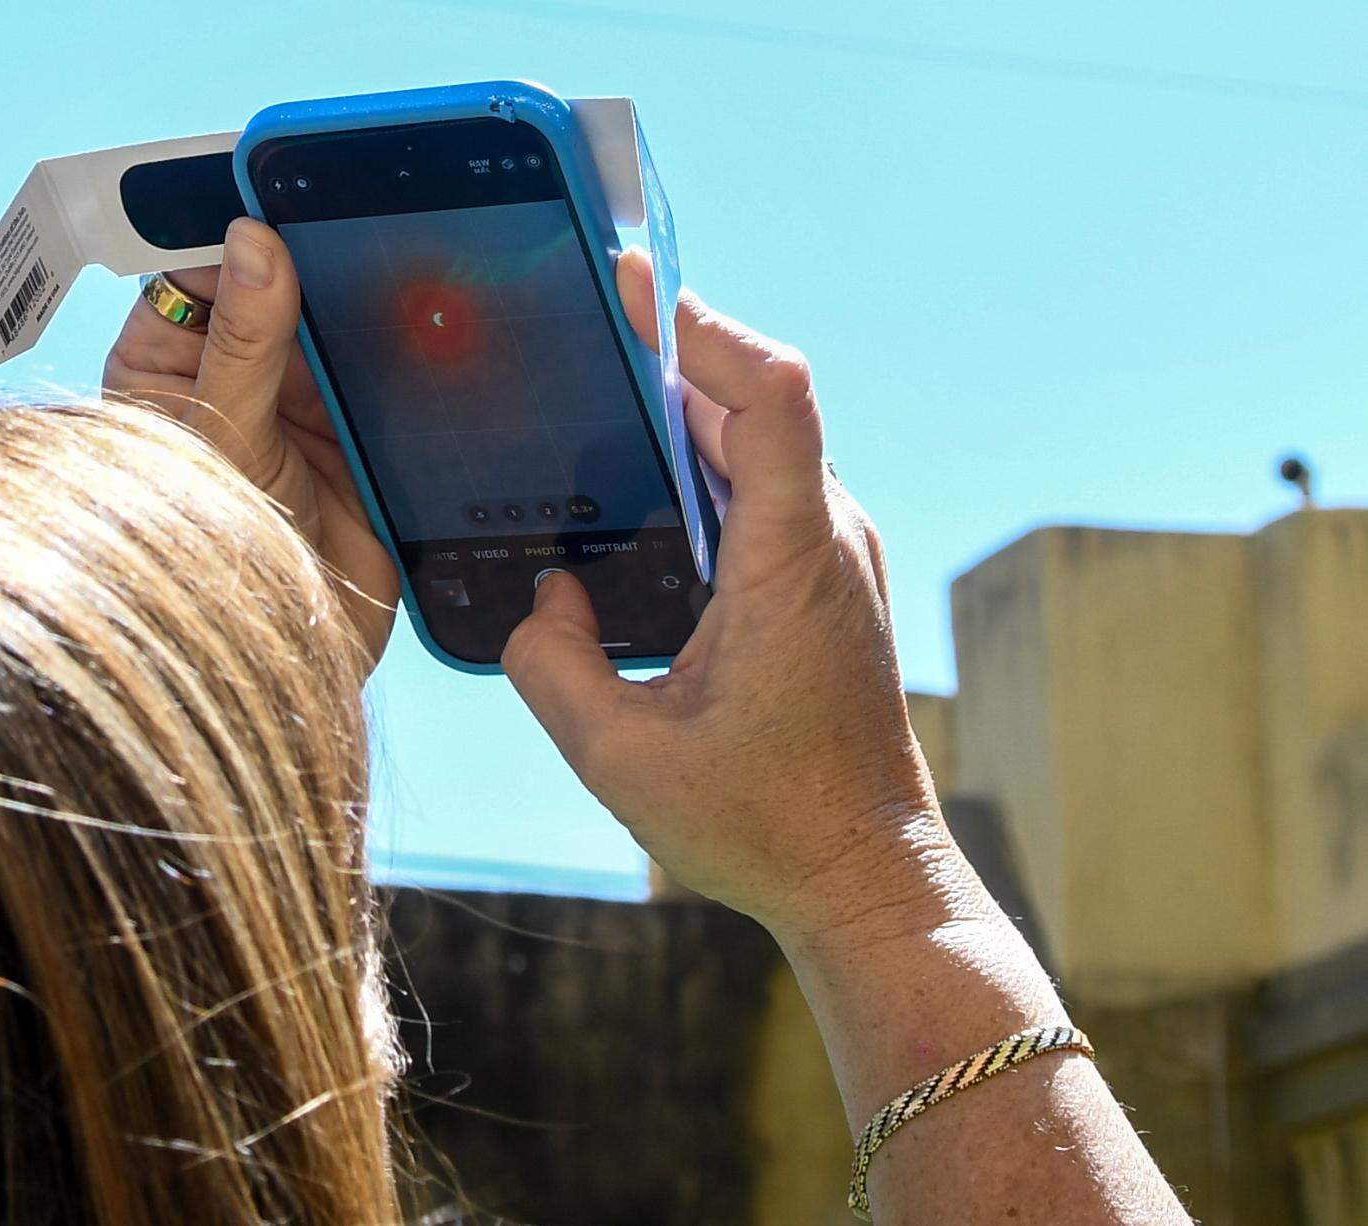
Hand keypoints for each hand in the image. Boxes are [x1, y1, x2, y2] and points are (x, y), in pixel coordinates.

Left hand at [104, 218, 399, 658]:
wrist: (286, 659)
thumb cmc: (203, 566)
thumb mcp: (217, 440)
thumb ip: (242, 342)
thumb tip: (253, 239)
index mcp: (166, 368)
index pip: (200, 270)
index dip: (240, 228)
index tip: (286, 188)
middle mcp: (232, 379)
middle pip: (278, 289)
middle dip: (318, 262)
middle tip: (366, 216)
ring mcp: (299, 408)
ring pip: (338, 327)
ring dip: (371, 309)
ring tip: (411, 267)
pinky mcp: (362, 439)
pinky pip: (389, 378)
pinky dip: (412, 358)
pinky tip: (438, 330)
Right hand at [503, 251, 968, 952]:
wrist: (867, 880)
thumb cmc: (764, 825)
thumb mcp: (620, 758)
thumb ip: (550, 666)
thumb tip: (546, 598)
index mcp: (791, 561)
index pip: (773, 394)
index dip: (703, 325)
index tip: (631, 284)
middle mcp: (828, 541)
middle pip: (754, 403)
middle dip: (665, 355)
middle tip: (577, 329)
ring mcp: (834, 560)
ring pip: (759, 446)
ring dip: (682, 413)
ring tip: (593, 398)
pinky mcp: (824, 585)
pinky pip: (763, 491)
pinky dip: (702, 465)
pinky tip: (636, 490)